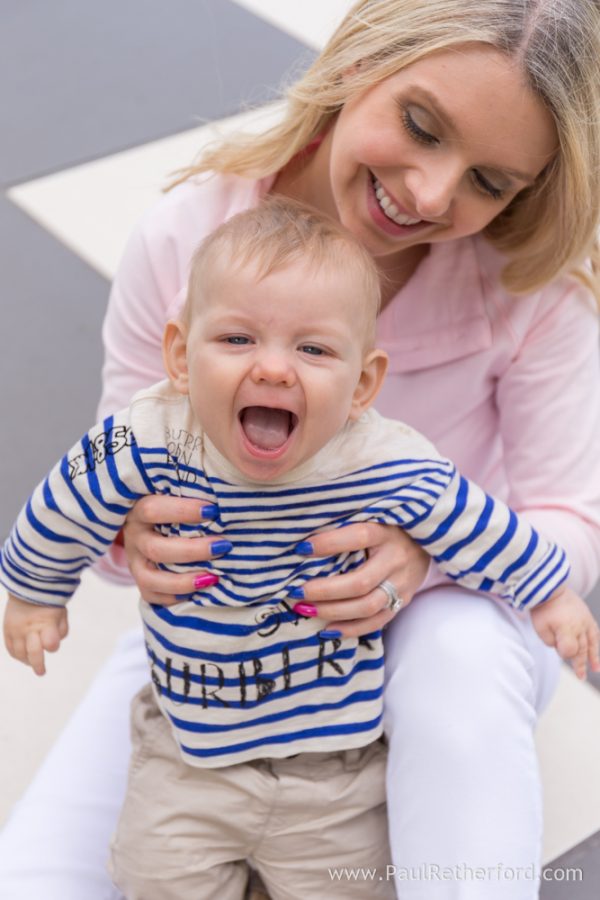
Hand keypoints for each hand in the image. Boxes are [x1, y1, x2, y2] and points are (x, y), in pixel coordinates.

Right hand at [3, 594, 68, 675]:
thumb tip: (52, 646)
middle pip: (33, 652)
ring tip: (32, 663)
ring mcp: (16, 630)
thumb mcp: (61, 613)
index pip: (50, 642)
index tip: (52, 646)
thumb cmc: (49, 603)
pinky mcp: (7, 630)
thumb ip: (61, 630)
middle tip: (41, 672)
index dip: (52, 645)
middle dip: (38, 664)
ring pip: (19, 653)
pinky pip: (10, 648)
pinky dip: (17, 655)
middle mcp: (29, 628)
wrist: (28, 588)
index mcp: (46, 622)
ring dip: (27, 660)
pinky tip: (23, 656)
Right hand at [122, 495, 230, 605]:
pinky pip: (152, 597)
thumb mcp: (178, 495)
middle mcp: (135, 537)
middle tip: (223, 546)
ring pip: (150, 578)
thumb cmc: (177, 507)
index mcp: (140, 510)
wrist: (155, 525)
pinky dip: (176, 596)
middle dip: (192, 550)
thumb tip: (230, 491)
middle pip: (156, 549)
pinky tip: (200, 590)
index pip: (153, 509)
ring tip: (213, 577)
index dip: (182, 511)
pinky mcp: (142, 583)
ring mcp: (136, 562)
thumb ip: (196, 494)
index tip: (213, 511)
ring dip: (184, 581)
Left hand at [292, 523, 429, 637]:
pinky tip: (327, 629)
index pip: (359, 536)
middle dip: (325, 590)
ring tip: (306, 610)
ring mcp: (401, 584)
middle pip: (360, 582)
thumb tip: (305, 543)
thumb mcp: (373, 520)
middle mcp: (396, 560)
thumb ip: (347, 528)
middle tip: (298, 592)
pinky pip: (376, 622)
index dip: (330, 543)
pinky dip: (350, 628)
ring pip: (367, 606)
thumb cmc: (388, 529)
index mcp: (386, 533)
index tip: (302, 549)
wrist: (426, 543)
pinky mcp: (403, 602)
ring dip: (333, 611)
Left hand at [531, 586, 599, 679]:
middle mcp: (578, 626)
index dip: (564, 653)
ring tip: (595, 669)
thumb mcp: (539, 627)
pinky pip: (595, 633)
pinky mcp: (587, 616)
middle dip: (580, 664)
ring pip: (590, 643)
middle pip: (581, 649)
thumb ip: (549, 641)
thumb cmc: (542, 608)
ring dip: (592, 657)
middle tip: (580, 677)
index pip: (569, 650)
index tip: (559, 651)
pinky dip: (596, 644)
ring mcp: (585, 621)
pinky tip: (596, 652)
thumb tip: (559, 648)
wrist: (550, 588)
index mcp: (565, 629)